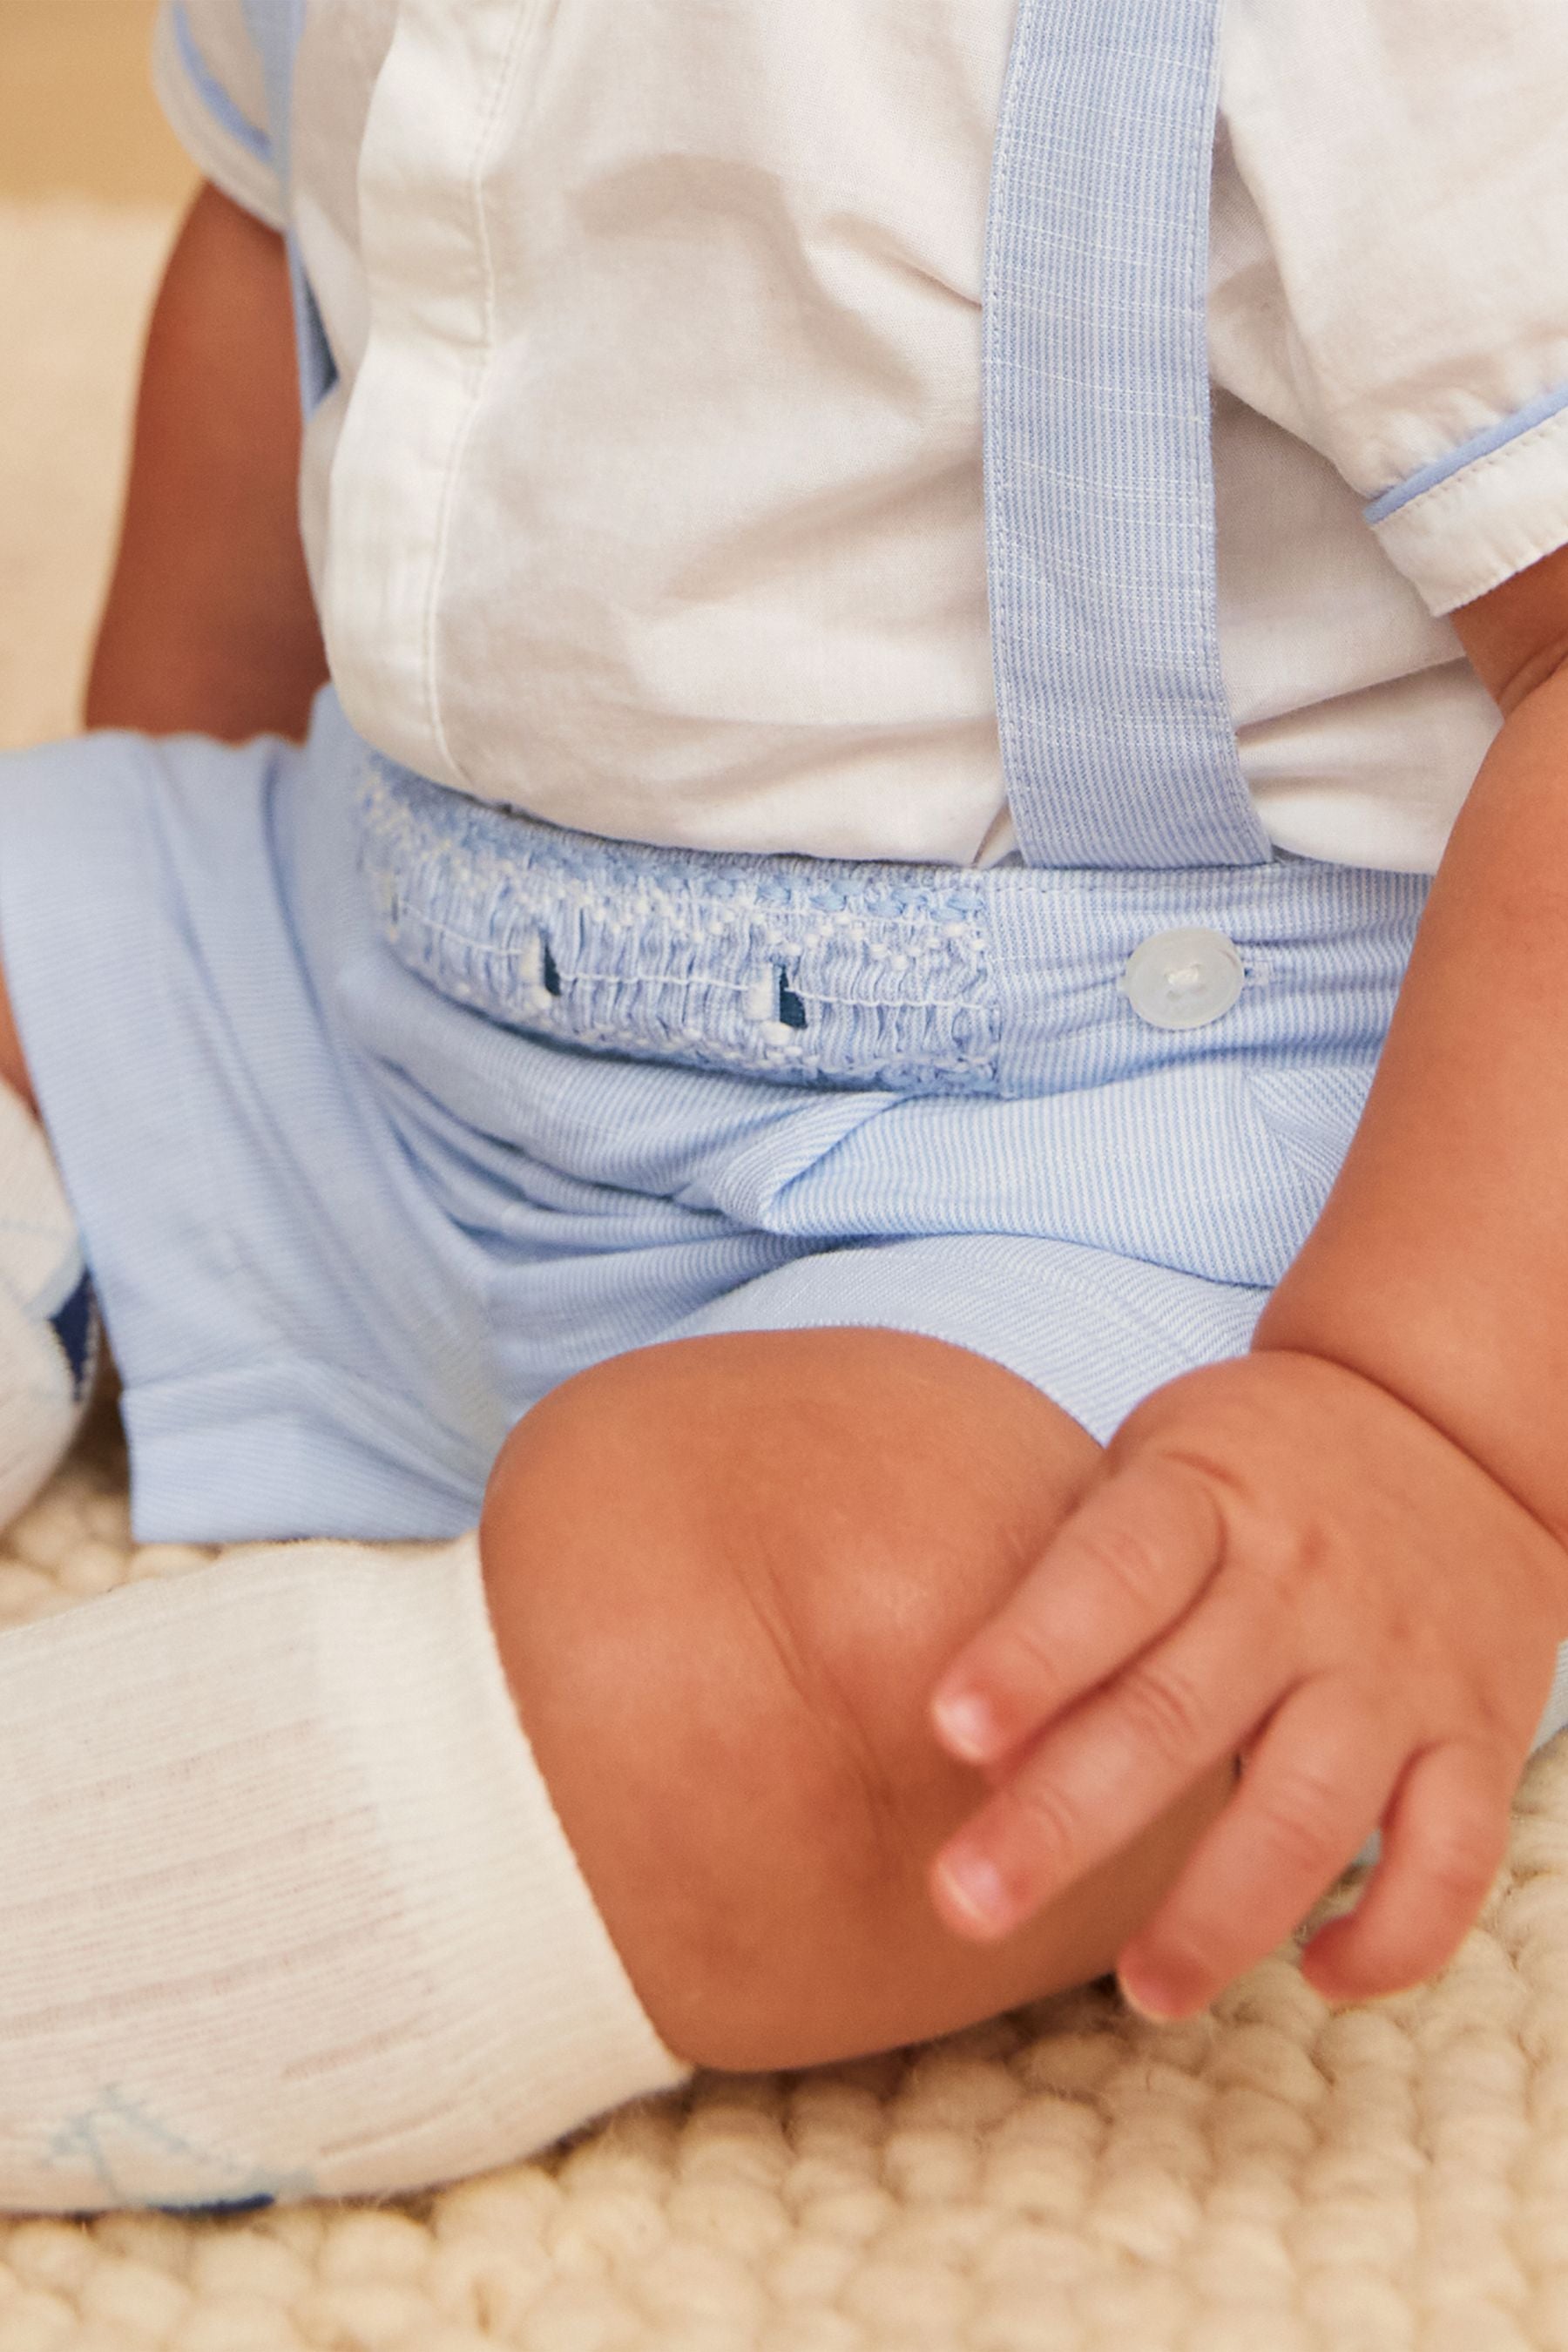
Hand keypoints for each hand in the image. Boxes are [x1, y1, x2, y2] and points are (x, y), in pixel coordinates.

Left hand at [927, 1350, 1567, 2017]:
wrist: (1453, 1423)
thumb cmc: (1251, 1470)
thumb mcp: (1153, 1471)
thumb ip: (1072, 1588)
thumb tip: (970, 1749)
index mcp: (1205, 1496)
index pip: (1111, 1573)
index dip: (1032, 1653)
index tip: (946, 1730)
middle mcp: (1302, 1586)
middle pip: (1177, 1712)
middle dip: (1067, 1819)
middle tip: (968, 1905)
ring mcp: (1396, 1667)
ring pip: (1311, 1808)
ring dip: (1223, 1914)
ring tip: (1142, 1990)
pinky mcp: (1478, 1734)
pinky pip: (1452, 1856)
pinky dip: (1394, 1934)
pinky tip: (1317, 1975)